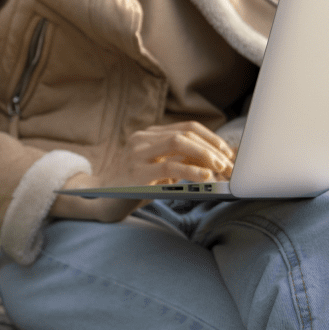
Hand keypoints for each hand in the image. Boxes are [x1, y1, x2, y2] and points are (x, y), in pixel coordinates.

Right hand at [51, 121, 234, 222]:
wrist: (100, 201)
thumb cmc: (133, 188)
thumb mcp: (158, 171)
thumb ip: (179, 162)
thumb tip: (215, 163)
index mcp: (148, 136)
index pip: (186, 128)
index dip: (210, 138)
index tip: (227, 152)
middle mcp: (141, 140)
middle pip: (185, 133)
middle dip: (211, 147)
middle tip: (228, 163)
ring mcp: (137, 155)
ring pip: (178, 143)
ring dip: (204, 155)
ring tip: (220, 169)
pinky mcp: (137, 174)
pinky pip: (169, 167)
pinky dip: (191, 171)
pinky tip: (205, 177)